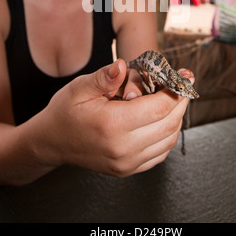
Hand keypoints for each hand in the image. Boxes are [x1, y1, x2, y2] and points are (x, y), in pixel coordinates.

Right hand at [33, 59, 188, 176]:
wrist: (52, 142)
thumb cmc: (65, 112)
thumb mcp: (79, 88)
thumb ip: (104, 77)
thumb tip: (123, 65)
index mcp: (112, 125)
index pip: (160, 107)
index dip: (176, 89)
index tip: (183, 75)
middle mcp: (123, 148)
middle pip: (170, 123)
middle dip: (181, 101)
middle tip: (183, 84)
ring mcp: (126, 163)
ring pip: (169, 139)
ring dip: (177, 118)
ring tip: (174, 99)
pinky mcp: (128, 169)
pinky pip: (160, 153)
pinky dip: (168, 134)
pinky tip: (163, 119)